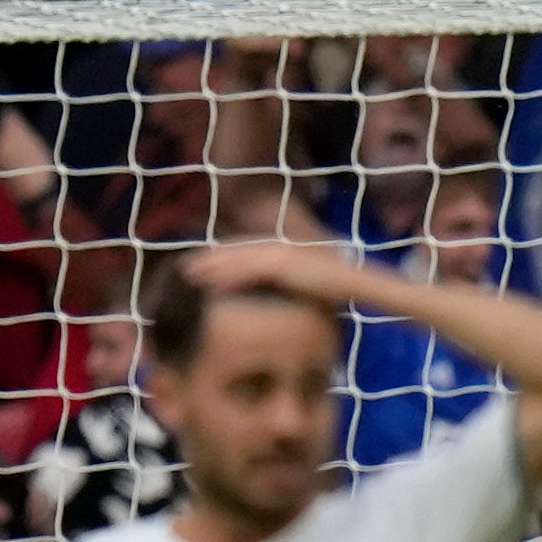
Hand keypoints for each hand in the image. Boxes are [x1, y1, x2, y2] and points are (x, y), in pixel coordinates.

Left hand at [179, 237, 378, 308]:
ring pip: (236, 259)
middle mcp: (278, 246)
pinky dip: (227, 277)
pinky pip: (246, 272)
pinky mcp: (279, 265)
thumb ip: (297, 284)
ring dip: (211, 266)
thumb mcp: (313, 282)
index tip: (208, 260)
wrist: (353, 280)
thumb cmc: (340, 285)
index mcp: (285, 247)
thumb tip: (290, 296)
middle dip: (211, 257)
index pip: (249, 248)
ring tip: (189, 274)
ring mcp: (278, 254)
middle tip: (188, 265)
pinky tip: (210, 284)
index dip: (226, 253)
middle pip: (237, 250)